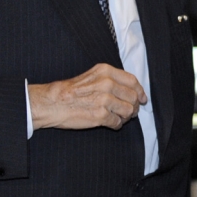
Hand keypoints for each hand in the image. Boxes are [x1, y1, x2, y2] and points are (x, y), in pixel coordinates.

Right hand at [28, 63, 146, 129]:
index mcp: (106, 72)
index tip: (142, 99)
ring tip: (117, 117)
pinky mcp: (100, 115)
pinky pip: (118, 123)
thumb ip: (112, 80)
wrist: (53, 103)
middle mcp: (107, 84)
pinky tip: (109, 123)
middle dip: (133, 106)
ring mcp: (104, 100)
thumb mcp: (92, 76)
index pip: (132, 81)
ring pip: (128, 111)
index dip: (140, 91)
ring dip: (125, 117)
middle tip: (128, 112)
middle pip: (133, 97)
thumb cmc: (71, 91)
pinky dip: (116, 125)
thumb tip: (133, 91)